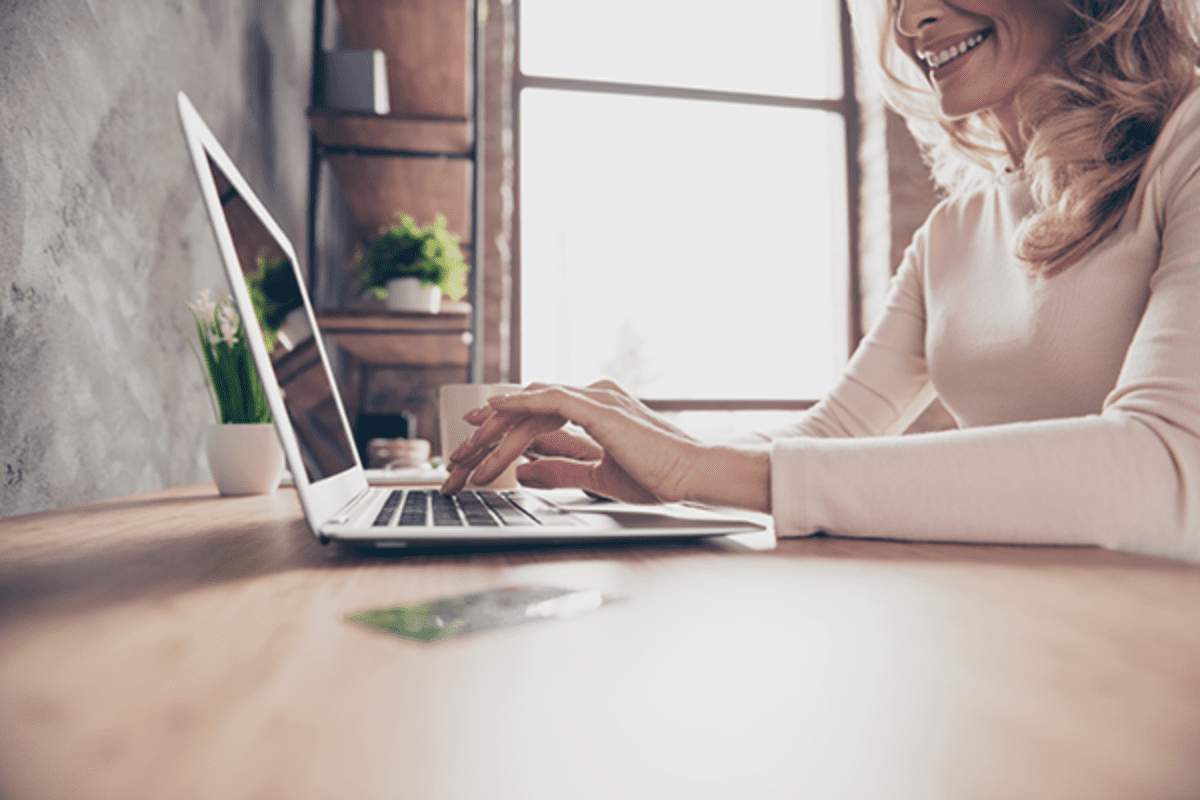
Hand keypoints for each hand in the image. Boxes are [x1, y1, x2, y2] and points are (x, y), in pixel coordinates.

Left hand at [439, 380, 772, 512]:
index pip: (542, 410)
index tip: (478, 433)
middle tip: (461, 442)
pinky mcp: (599, 407)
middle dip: (493, 425)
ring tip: (469, 440)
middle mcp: (595, 396)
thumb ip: (563, 469)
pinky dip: (520, 402)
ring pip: (534, 403)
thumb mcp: (599, 476)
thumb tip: (526, 472)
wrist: (694, 475)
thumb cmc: (660, 476)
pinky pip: (550, 399)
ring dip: (498, 423)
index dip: (507, 421)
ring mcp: (597, 397)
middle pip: (531, 404)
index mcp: (598, 409)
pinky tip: (495, 408)